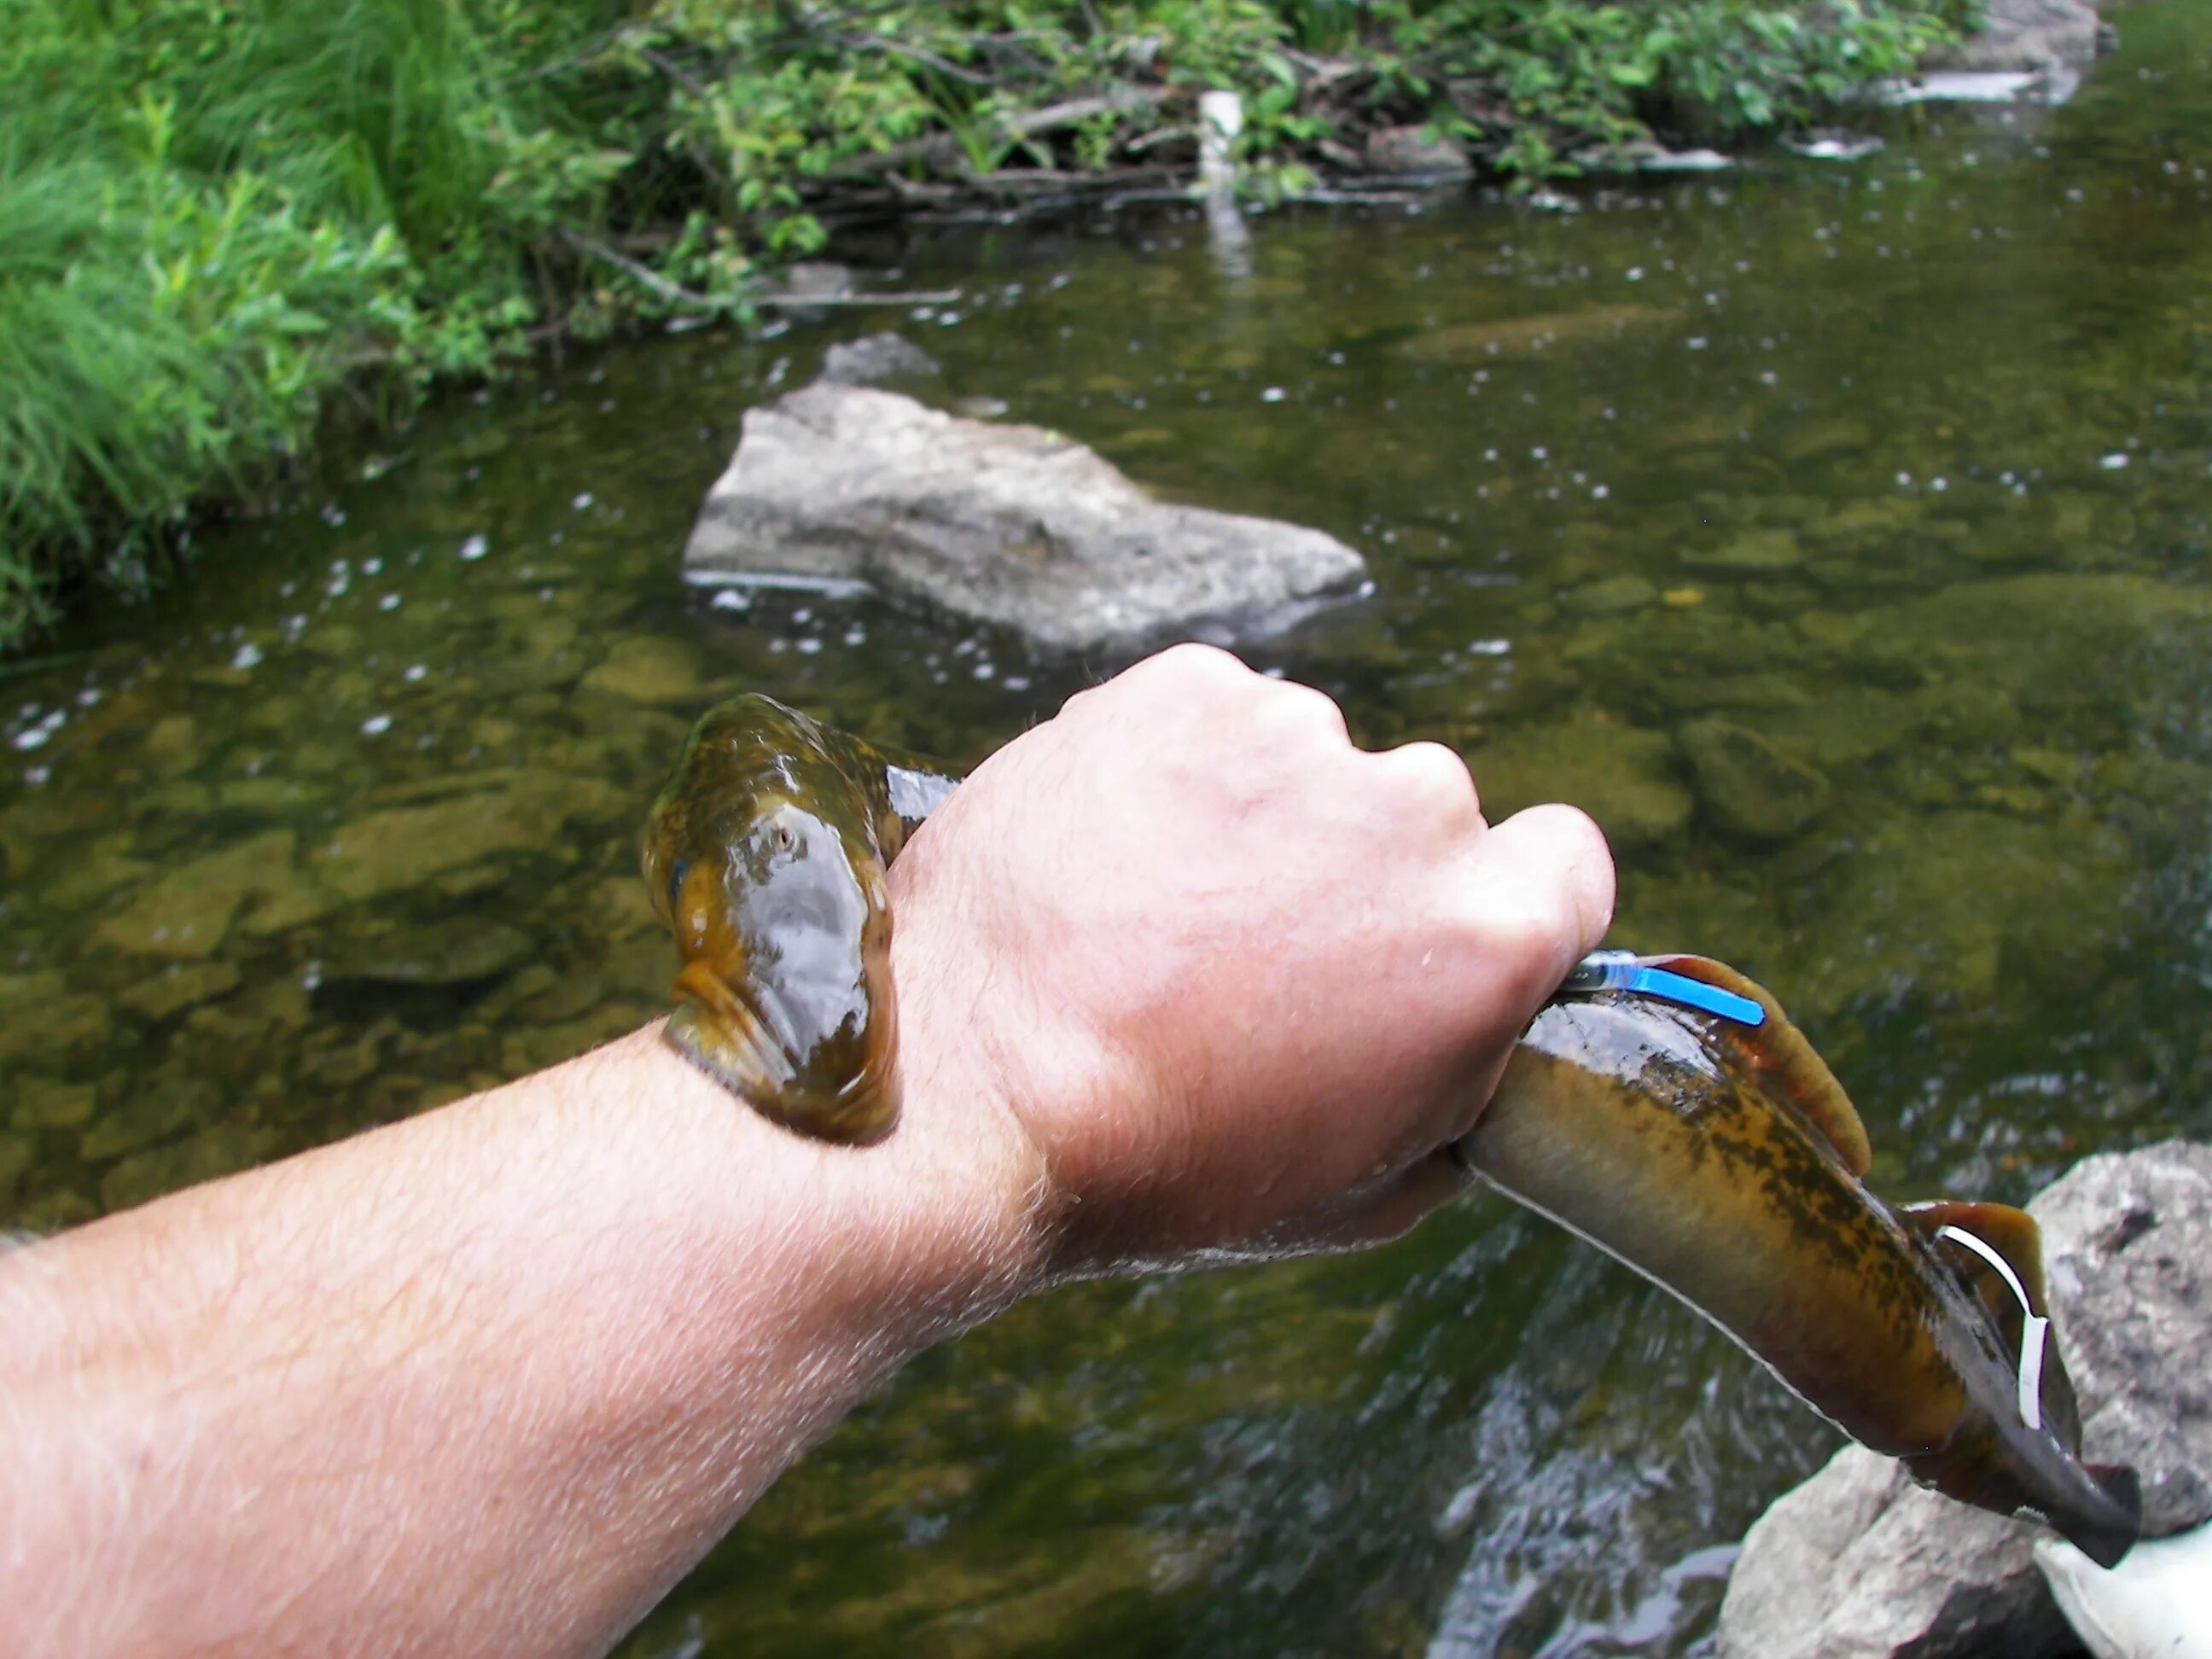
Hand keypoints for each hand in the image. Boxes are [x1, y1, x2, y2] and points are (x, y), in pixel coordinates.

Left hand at [885, 644, 1615, 1275]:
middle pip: (1423, 811)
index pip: (1564, 863)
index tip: (1421, 941)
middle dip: (1358, 868)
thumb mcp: (1369, 1188)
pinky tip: (1109, 859)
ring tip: (1151, 918)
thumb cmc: (1168, 1166)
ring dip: (1257, 817)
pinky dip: (1171, 771)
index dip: (1499, 904)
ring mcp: (1288, 734)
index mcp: (1491, 931)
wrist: (969, 1096)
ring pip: (1305, 761)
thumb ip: (1464, 1084)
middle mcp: (1414, 804)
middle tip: (1250, 957)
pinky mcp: (1176, 689)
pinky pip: (1207, 719)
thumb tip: (1475, 1037)